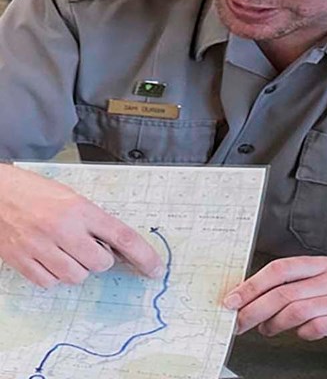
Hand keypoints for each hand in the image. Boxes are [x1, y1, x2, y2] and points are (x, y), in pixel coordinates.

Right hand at [0, 163, 163, 287]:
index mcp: (81, 209)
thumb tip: (119, 247)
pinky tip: (49, 258)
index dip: (143, 255)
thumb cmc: (37, 192)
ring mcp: (40, 247)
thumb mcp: (73, 198)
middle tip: (89, 246)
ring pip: (76, 277)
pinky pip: (50, 283)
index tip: (155, 268)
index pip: (122, 237)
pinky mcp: (21, 261)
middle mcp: (63, 229)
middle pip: (100, 263)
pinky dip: (53, 275)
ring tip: (66, 250)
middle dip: (100, 259)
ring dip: (77, 268)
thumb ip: (94, 221)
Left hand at [223, 256, 326, 361]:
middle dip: (255, 308)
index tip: (233, 299)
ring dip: (274, 323)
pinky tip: (300, 335)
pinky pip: (317, 326)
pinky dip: (302, 333)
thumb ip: (296, 290)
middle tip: (239, 322)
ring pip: (297, 308)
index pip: (281, 268)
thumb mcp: (325, 288)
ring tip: (267, 330)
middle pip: (285, 290)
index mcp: (324, 264)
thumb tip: (254, 299)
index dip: (253, 283)